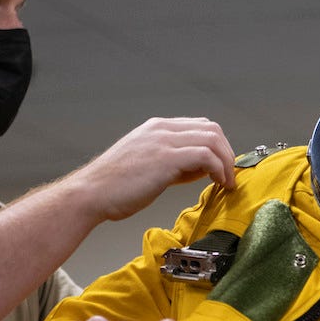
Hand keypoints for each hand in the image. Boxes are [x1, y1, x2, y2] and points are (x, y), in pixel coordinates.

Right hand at [72, 118, 236, 221]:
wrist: (91, 194)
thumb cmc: (115, 186)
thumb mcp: (148, 166)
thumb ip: (175, 163)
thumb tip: (201, 169)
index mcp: (156, 128)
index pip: (199, 126)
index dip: (217, 146)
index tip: (222, 167)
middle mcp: (161, 129)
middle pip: (211, 129)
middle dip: (226, 152)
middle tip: (229, 175)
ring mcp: (163, 141)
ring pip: (212, 139)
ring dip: (226, 162)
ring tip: (227, 182)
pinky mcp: (165, 158)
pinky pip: (206, 155)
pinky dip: (219, 169)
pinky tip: (218, 183)